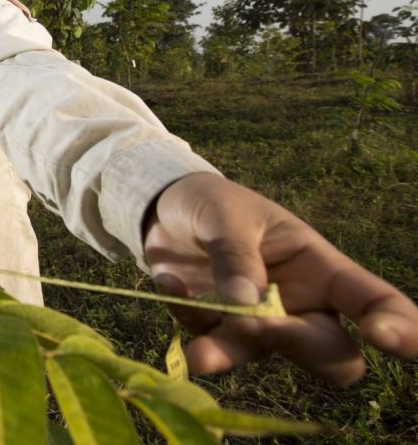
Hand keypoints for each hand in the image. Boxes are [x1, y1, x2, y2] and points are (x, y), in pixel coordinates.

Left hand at [143, 172, 417, 384]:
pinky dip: (185, 315)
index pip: (374, 301)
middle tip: (260, 328)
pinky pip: (207, 339)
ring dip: (230, 351)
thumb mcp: (227, 214)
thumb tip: (247, 303)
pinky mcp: (217, 332)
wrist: (166, 211)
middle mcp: (300, 305)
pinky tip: (166, 280)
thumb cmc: (215, 206)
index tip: (385, 337)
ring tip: (199, 352)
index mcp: (321, 268)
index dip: (398, 327)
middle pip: (331, 354)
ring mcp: (259, 325)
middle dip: (299, 347)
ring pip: (262, 355)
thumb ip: (236, 254)